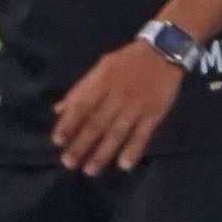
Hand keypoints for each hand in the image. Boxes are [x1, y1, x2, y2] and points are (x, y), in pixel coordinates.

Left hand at [52, 42, 183, 174]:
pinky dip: (133, 150)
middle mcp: (117, 96)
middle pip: (97, 123)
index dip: (68, 123)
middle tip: (68, 162)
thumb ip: (80, 89)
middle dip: (81, 144)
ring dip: (102, 153)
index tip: (57, 141)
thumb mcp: (101, 67)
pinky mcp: (154, 114)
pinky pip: (142, 134)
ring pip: (117, 132)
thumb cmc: (128, 61)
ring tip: (90, 170)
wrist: (163, 51)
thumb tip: (59, 109)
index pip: (81, 106)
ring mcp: (136, 106)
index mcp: (102, 82)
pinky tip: (123, 164)